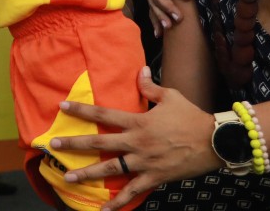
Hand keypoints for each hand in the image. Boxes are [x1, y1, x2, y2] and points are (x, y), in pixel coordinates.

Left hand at [48, 67, 218, 210]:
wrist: (215, 142)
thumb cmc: (192, 117)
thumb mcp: (171, 97)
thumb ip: (150, 88)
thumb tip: (139, 72)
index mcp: (139, 122)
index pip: (104, 115)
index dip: (82, 111)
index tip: (62, 107)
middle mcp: (137, 143)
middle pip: (100, 144)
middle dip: (75, 144)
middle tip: (53, 145)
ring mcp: (145, 162)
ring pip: (111, 169)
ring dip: (88, 174)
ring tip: (69, 176)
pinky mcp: (154, 177)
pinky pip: (132, 192)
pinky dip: (118, 202)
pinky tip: (103, 210)